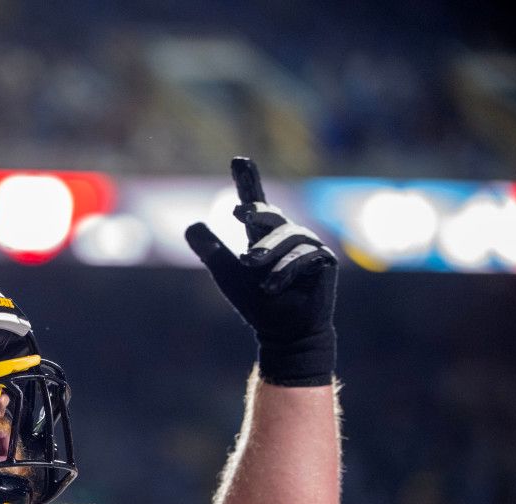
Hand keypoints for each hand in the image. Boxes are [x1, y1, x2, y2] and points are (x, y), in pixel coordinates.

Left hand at [185, 158, 337, 385]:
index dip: (248, 180)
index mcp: (263, 235)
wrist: (282, 331)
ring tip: (249, 265)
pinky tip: (269, 287)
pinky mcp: (324, 261)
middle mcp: (287, 235)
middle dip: (257, 211)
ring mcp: (308, 246)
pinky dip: (285, 271)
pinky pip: (305, 256)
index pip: (256, 203)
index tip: (238, 160)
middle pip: (271, 214)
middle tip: (238, 213)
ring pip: (288, 236)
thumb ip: (211, 250)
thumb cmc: (256, 303)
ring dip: (267, 250)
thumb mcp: (228, 274)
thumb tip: (191, 225)